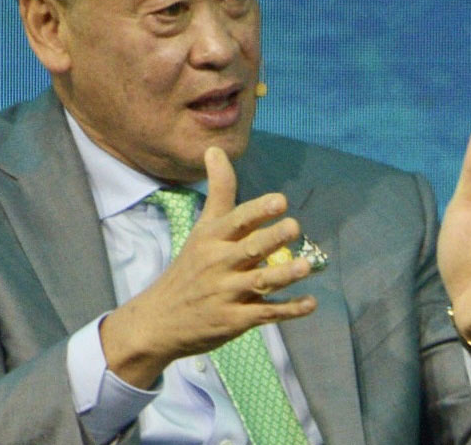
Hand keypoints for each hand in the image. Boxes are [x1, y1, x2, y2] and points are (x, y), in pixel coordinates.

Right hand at [100, 146, 316, 387]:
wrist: (160, 319)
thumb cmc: (189, 268)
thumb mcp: (201, 228)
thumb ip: (218, 190)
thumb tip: (215, 149)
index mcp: (212, 239)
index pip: (237, 220)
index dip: (258, 211)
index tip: (280, 201)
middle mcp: (220, 264)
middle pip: (250, 249)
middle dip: (272, 238)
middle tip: (294, 227)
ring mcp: (227, 294)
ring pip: (261, 282)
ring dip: (284, 274)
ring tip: (306, 266)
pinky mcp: (235, 320)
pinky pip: (266, 314)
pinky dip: (289, 310)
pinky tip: (311, 303)